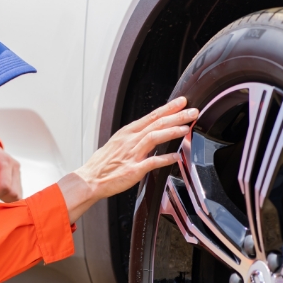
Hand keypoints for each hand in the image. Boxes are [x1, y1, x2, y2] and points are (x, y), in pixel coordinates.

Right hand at [58, 97, 197, 222]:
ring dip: (171, 131)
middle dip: (176, 116)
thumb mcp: (117, 144)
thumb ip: (134, 139)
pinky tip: (175, 157)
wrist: (89, 179)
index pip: (151, 116)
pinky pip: (151, 162)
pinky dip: (165, 159)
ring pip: (154, 137)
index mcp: (127, 133)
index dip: (168, 108)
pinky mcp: (133, 170)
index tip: (181, 102)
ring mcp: (132, 154)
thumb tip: (149, 135)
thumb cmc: (102, 165)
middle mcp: (130, 141)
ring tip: (186, 128)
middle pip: (156, 123)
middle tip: (192, 111)